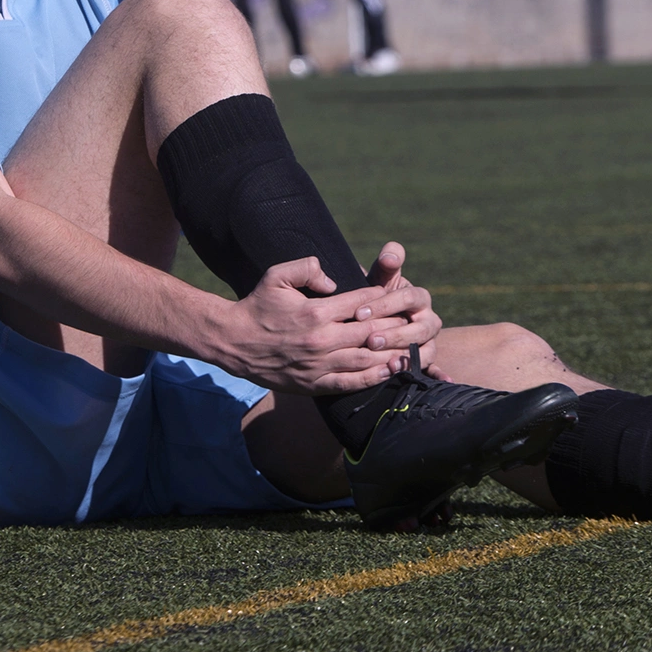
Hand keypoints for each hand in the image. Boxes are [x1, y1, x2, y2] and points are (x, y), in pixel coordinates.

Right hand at [214, 256, 437, 395]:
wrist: (234, 342)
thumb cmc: (258, 306)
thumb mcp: (276, 276)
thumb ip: (306, 268)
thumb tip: (332, 279)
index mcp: (316, 312)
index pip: (362, 304)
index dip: (385, 299)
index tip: (400, 296)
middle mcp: (321, 340)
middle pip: (372, 332)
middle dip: (397, 326)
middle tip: (417, 322)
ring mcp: (319, 364)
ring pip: (367, 360)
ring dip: (393, 354)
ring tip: (414, 348)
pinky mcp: (314, 383)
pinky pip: (351, 383)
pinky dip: (374, 378)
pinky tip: (390, 371)